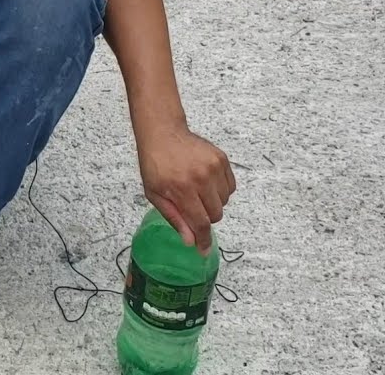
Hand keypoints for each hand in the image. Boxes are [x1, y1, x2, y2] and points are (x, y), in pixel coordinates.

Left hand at [137, 124, 235, 253]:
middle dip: (205, 218)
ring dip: (212, 203)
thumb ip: (174, 218)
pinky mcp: (222, 159)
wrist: (163, 133)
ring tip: (195, 191)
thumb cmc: (154, 164)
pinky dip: (220, 191)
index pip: (200, 222)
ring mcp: (213, 167)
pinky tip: (205, 182)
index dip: (203, 240)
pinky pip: (230, 187)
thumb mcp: (154, 193)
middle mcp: (200, 177)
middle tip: (191, 207)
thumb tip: (189, 241)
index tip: (204, 251)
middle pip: (215, 215)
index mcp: (181, 188)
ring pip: (224, 202)